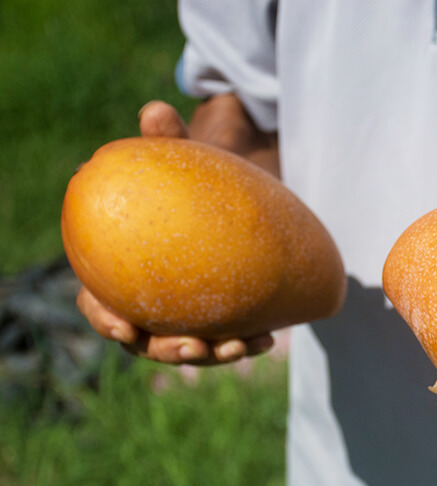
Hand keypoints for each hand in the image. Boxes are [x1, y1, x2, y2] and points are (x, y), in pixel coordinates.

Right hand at [74, 100, 273, 364]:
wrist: (238, 190)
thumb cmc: (199, 174)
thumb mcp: (185, 156)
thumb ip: (168, 140)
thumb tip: (157, 111)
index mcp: (122, 268)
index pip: (100, 302)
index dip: (106, 322)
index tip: (126, 330)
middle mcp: (151, 298)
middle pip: (147, 341)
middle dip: (168, 351)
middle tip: (194, 346)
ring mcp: (188, 312)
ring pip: (191, 348)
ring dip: (213, 355)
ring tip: (240, 347)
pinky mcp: (222, 316)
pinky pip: (230, 339)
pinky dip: (248, 342)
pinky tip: (269, 338)